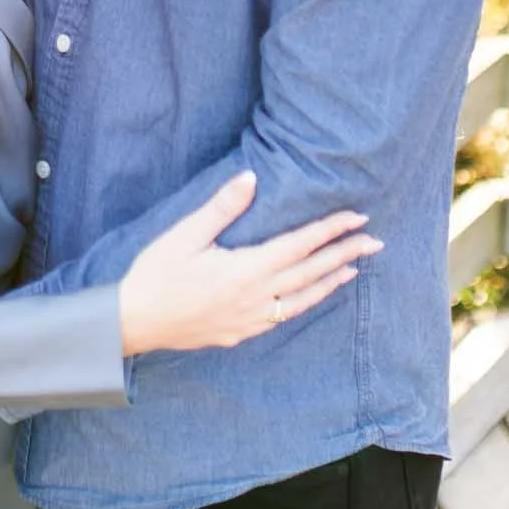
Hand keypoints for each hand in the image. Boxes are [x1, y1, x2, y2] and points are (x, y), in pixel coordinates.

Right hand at [117, 170, 380, 357]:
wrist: (133, 322)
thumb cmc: (155, 273)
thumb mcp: (185, 234)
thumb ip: (222, 207)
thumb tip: (252, 176)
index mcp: (245, 269)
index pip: (300, 245)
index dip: (331, 230)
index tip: (357, 217)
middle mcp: (256, 297)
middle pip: (311, 272)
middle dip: (345, 254)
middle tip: (376, 241)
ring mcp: (251, 319)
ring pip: (303, 299)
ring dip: (331, 281)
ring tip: (355, 269)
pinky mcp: (241, 332)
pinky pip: (285, 316)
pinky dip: (306, 302)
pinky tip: (312, 296)